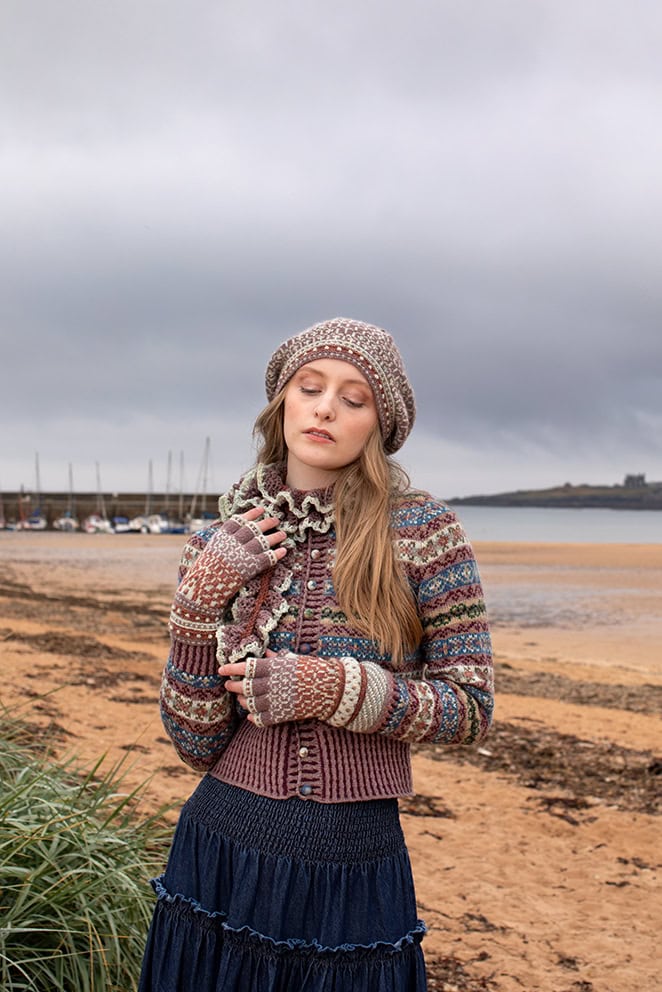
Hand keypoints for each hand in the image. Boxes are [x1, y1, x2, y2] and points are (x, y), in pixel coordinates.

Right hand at [170, 508, 287, 640]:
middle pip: (253, 529)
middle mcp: (233, 542)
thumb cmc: (203, 571)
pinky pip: (267, 558)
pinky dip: (276, 554)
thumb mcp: (210, 550)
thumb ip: (223, 541)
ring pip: (262, 541)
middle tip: (276, 520)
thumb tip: (234, 535)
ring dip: (275, 537)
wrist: (202, 589)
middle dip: (266, 523)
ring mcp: (242, 554)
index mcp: (222, 536)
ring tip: (283, 534)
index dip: (251, 514)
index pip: (239, 520)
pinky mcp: (250, 567)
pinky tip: (283, 551)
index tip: (261, 509)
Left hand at [220, 650, 344, 726]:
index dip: (231, 668)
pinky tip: (251, 715)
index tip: (221, 670)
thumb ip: (276, 658)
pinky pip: (261, 719)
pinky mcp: (281, 715)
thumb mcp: (293, 659)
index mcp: (273, 667)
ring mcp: (276, 700)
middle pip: (245, 686)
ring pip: (250, 704)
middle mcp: (272, 684)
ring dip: (242, 701)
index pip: (246, 667)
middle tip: (229, 685)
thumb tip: (265, 653)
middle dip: (233, 686)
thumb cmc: (312, 669)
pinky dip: (254, 717)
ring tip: (240, 699)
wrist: (330, 688)